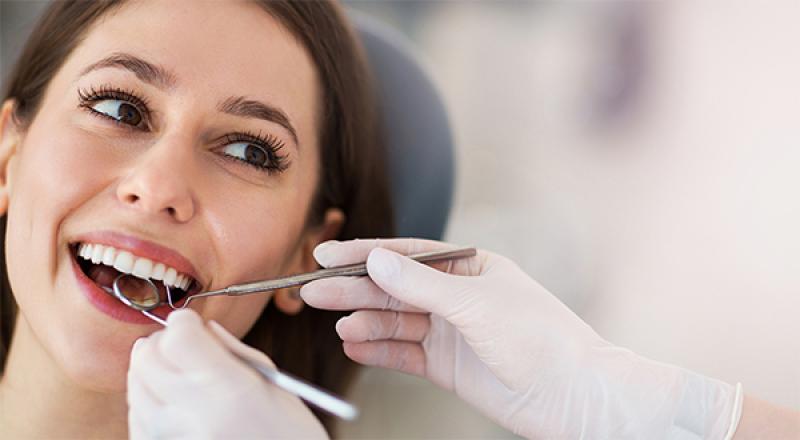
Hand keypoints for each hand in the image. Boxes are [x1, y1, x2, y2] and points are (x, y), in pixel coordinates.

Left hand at [127, 309, 327, 439]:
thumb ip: (233, 351)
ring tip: (181, 377)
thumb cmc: (291, 435)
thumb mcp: (276, 385)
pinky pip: (137, 419)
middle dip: (163, 341)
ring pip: (135, 386)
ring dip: (153, 371)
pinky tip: (175, 404)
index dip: (183, 322)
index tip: (193, 324)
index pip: (177, 337)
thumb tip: (202, 328)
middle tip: (185, 345)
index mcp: (229, 390)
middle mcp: (193, 415)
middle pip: (147, 357)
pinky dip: (149, 403)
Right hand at [301, 238, 739, 438]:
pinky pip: (404, 354)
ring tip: (335, 323)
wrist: (574, 396)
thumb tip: (376, 261)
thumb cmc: (540, 338)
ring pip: (396, 322)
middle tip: (312, 291)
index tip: (326, 255)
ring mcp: (451, 332)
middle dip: (354, 289)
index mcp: (470, 267)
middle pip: (394, 289)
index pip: (407, 255)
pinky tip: (354, 346)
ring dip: (364, 322)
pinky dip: (379, 351)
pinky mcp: (447, 366)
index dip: (365, 255)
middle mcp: (457, 296)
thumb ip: (422, 285)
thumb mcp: (477, 303)